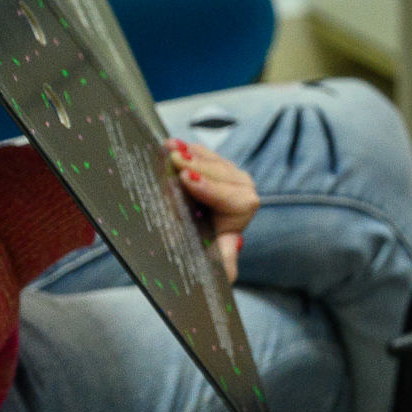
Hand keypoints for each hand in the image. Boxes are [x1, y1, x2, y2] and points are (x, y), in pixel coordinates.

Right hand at [169, 138, 256, 282]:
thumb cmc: (200, 257)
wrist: (192, 247)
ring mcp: (229, 177)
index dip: (212, 190)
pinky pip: (204, 154)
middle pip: (224, 175)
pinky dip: (188, 150)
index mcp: (241, 215)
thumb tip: (232, 256)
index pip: (237, 200)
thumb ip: (222, 263)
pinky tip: (171, 145)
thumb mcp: (209, 266)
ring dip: (192, 155)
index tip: (188, 181)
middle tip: (175, 160)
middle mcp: (242, 193)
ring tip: (170, 149)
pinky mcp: (215, 167)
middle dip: (198, 167)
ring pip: (214, 161)